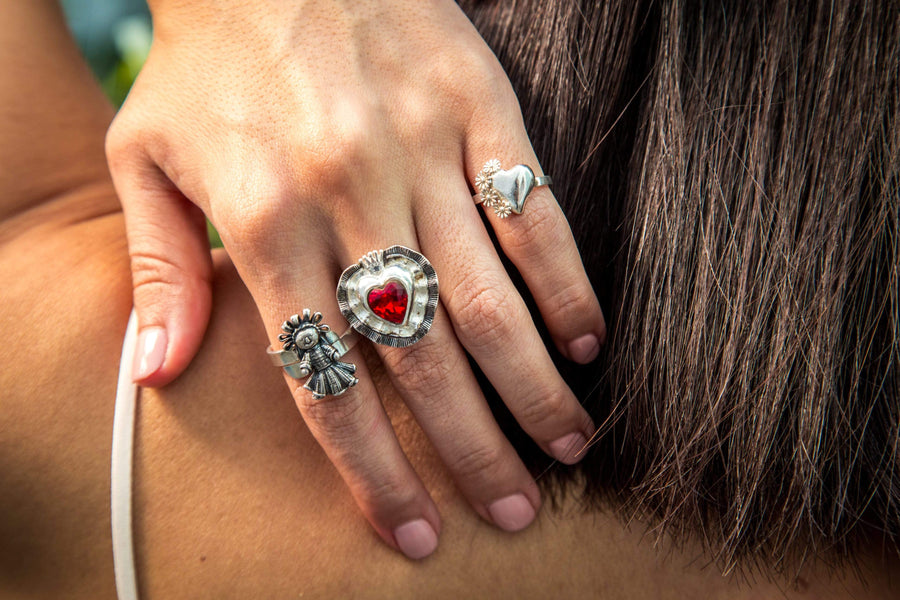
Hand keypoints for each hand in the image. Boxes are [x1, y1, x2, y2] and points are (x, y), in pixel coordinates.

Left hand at [106, 0, 605, 558]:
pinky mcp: (479, 108)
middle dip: (469, 450)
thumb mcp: (145, 157)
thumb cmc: (207, 60)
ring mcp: (423, 153)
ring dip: (533, 386)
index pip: (324, 380)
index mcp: (264, 223)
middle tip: (513, 511)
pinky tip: (587, 341)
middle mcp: (350, 199)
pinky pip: (534, 210)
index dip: (370, 468)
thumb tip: (159, 376)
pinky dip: (565, 283)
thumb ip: (157, 270)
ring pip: (490, 298)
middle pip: (421, 359)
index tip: (413, 532)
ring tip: (567, 448)